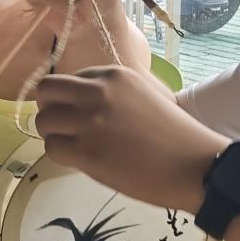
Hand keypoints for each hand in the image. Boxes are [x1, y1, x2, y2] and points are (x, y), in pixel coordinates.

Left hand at [33, 65, 228, 212]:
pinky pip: (52, 148)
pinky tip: (81, 161)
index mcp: (114, 75)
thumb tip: (78, 103)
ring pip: (44, 121)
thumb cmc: (176, 135)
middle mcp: (98, 92)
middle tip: (62, 128)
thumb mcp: (145, 94)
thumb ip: (113, 93)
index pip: (68, 79)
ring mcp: (90, 122)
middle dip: (48, 110)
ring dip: (53, 135)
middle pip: (46, 92)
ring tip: (74, 147)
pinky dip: (60, 156)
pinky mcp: (87, 152)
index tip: (77, 115)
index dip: (67, 99)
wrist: (195, 165)